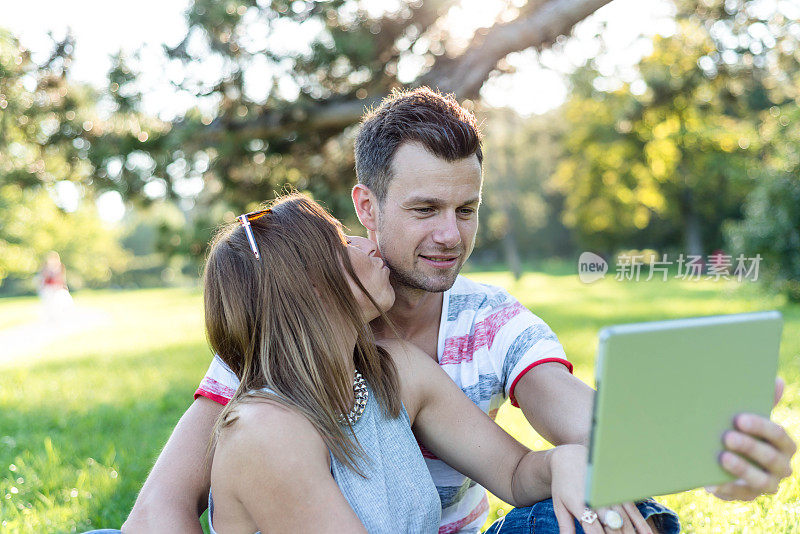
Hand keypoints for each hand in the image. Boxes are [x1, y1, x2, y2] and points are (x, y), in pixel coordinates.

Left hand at [549, 445, 652, 532]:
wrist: (570, 457)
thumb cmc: (563, 484)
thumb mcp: (559, 505)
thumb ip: (566, 526)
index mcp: (580, 504)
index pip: (594, 531)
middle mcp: (598, 499)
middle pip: (613, 527)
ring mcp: (611, 494)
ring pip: (625, 521)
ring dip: (629, 533)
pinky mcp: (619, 491)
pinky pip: (633, 511)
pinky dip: (641, 524)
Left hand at [708, 377, 796, 500]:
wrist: (730, 459)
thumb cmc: (744, 432)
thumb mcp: (751, 418)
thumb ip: (764, 402)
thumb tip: (777, 380)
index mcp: (784, 444)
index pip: (778, 435)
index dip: (760, 427)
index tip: (738, 419)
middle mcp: (782, 466)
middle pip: (770, 458)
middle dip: (749, 446)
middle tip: (727, 436)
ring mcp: (767, 483)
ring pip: (760, 480)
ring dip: (742, 468)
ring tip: (722, 457)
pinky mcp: (748, 495)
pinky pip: (739, 494)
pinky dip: (725, 489)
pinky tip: (711, 483)